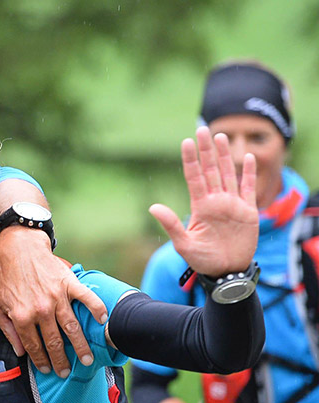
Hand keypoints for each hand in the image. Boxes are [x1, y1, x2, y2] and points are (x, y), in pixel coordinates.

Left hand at [0, 227, 107, 376]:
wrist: (18, 249)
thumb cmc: (6, 278)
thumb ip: (7, 329)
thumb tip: (19, 352)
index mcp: (21, 316)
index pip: (33, 346)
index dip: (41, 361)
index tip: (47, 370)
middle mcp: (41, 310)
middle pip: (54, 342)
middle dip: (61, 361)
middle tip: (66, 372)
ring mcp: (57, 297)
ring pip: (72, 328)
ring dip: (81, 346)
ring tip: (87, 359)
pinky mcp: (69, 284)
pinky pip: (87, 299)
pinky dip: (96, 310)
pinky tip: (102, 321)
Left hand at [149, 127, 257, 277]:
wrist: (226, 272)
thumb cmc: (203, 260)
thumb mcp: (184, 244)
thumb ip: (171, 224)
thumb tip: (153, 206)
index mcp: (199, 207)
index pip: (193, 177)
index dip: (190, 160)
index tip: (185, 142)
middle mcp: (215, 201)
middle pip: (210, 170)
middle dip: (206, 151)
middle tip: (202, 130)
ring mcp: (232, 204)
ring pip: (227, 174)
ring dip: (224, 156)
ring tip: (220, 138)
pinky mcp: (248, 211)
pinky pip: (248, 188)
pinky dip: (247, 174)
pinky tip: (246, 158)